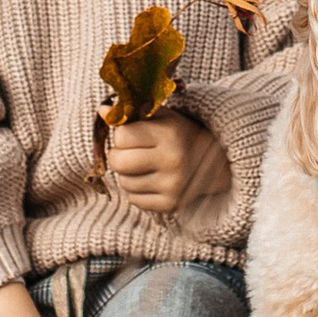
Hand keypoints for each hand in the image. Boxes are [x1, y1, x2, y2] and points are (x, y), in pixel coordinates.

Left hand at [107, 110, 233, 222]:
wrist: (215, 163)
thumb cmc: (179, 135)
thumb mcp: (162, 117)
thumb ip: (133, 112)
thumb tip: (102, 111)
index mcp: (170, 134)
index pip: (122, 136)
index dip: (121, 135)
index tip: (130, 134)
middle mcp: (172, 160)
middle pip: (118, 162)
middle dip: (118, 156)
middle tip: (129, 152)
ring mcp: (172, 186)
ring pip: (124, 183)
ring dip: (127, 174)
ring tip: (143, 166)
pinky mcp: (170, 205)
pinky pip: (134, 200)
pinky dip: (136, 191)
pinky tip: (151, 180)